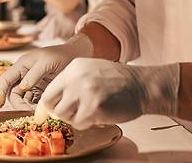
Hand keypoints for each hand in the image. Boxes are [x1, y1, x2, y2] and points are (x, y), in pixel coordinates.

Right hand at [0, 33, 93, 109]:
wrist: (76, 56)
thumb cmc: (61, 55)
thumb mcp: (47, 62)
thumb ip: (34, 74)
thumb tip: (22, 88)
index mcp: (22, 65)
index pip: (5, 79)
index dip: (0, 92)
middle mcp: (24, 75)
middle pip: (13, 93)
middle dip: (18, 104)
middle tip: (29, 113)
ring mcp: (31, 84)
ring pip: (22, 100)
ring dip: (26, 108)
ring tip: (38, 112)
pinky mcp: (40, 91)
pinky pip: (32, 102)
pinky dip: (34, 108)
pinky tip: (42, 110)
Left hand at [35, 58, 179, 129]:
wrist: (142, 85)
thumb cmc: (119, 81)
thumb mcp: (92, 71)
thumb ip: (72, 83)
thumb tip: (51, 104)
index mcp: (74, 67)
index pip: (49, 91)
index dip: (50, 105)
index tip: (51, 113)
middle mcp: (76, 77)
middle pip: (51, 104)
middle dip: (60, 112)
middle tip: (74, 113)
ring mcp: (84, 91)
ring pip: (63, 115)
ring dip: (74, 118)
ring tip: (90, 112)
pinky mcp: (93, 106)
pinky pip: (79, 123)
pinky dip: (87, 124)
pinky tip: (98, 116)